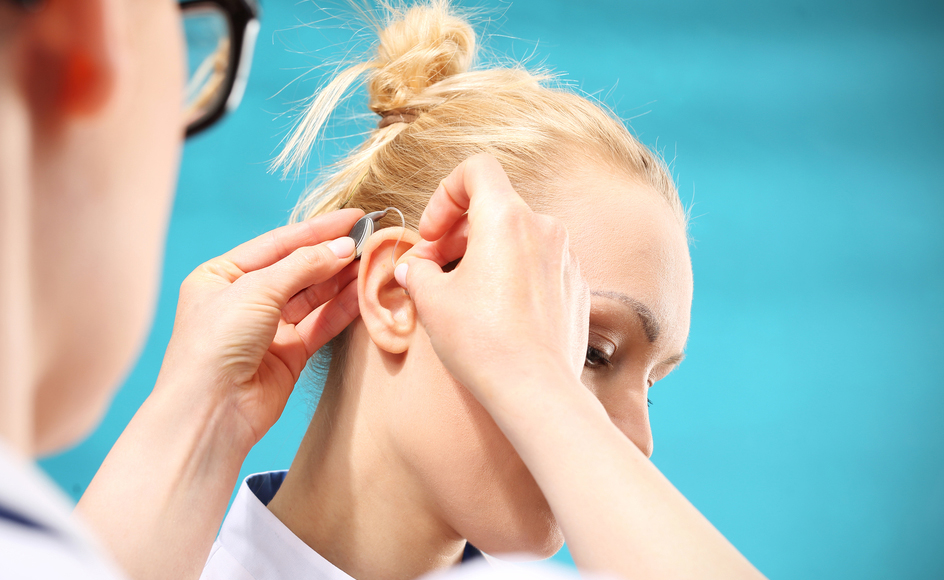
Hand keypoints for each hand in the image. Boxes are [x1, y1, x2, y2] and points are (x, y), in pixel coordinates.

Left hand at [154, 208, 363, 451]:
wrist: (211, 411)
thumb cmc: (215, 344)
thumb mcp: (256, 291)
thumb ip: (303, 266)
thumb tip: (343, 247)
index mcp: (221, 276)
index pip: (277, 244)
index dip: (316, 230)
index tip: (354, 217)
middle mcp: (244, 300)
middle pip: (297, 268)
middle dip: (332, 254)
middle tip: (371, 239)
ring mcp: (268, 328)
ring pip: (312, 296)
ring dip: (342, 279)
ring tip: (373, 261)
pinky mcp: (289, 354)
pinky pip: (320, 324)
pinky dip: (342, 308)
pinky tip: (364, 292)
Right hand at [395, 154, 589, 403]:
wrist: (534, 389)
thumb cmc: (481, 340)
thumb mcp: (432, 300)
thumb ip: (417, 270)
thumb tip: (414, 267)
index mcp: (506, 218)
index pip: (477, 169)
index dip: (445, 195)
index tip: (433, 234)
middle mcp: (543, 228)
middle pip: (495, 207)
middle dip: (458, 233)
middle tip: (433, 270)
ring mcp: (565, 258)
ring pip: (517, 238)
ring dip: (485, 255)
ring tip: (461, 293)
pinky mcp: (576, 287)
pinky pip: (538, 266)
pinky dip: (513, 276)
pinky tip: (495, 313)